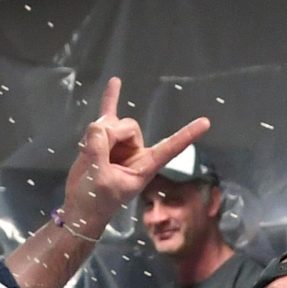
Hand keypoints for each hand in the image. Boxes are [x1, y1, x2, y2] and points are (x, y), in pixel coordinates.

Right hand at [59, 77, 210, 240]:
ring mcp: (120, 143)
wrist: (80, 206)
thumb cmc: (94, 200)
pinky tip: (115, 81)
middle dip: (112, 137)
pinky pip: (109, 114)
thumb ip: (99, 149)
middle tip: (98, 161)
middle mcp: (136, 151)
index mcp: (144, 166)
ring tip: (91, 157)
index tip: (206, 122)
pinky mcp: (105, 139)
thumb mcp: (98, 178)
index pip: (169, 147)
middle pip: (129, 127)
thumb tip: (100, 125)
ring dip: (100, 134)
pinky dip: (111, 98)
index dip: (187, 135)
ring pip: (113, 123)